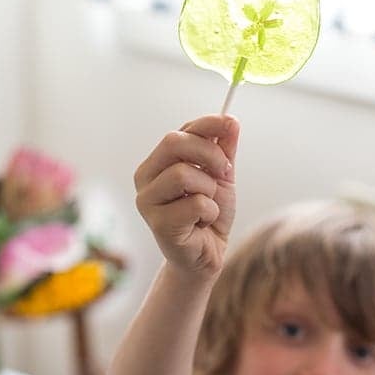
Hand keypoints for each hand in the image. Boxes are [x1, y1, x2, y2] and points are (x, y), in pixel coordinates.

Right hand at [134, 115, 239, 276]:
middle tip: (224, 172)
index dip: (207, 123)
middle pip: (174, 143)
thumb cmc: (208, 213)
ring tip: (207, 204)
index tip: (230, 123)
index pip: (180, 131)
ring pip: (183, 173)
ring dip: (209, 189)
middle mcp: (144, 178)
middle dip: (209, 154)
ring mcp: (147, 201)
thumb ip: (223, 150)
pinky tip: (202, 223)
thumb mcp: (220, 176)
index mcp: (156, 162)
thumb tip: (230, 120)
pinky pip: (195, 203)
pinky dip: (210, 212)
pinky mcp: (158, 224)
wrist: (207, 253)